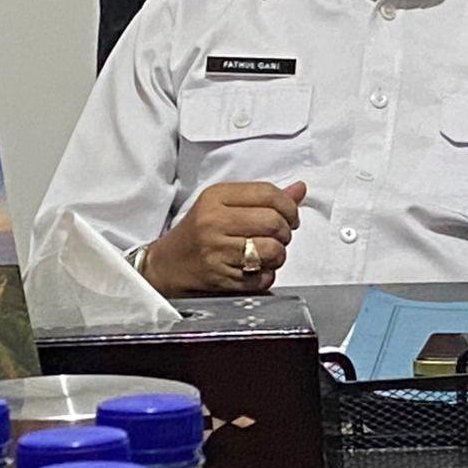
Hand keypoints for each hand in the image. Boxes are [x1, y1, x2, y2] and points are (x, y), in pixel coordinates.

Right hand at [143, 180, 305, 295]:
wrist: (167, 264)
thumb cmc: (199, 231)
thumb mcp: (224, 204)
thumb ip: (263, 197)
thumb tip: (300, 189)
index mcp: (216, 197)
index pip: (268, 193)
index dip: (289, 206)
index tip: (290, 216)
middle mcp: (214, 222)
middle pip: (273, 222)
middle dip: (285, 232)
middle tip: (279, 236)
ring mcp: (216, 251)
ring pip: (272, 251)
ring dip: (278, 255)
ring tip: (268, 254)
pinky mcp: (220, 278)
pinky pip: (263, 278)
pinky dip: (267, 275)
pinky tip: (256, 270)